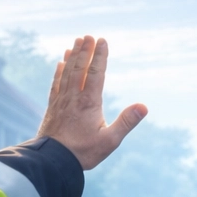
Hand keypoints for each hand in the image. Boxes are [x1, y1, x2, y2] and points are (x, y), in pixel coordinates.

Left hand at [37, 36, 146, 170]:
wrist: (53, 161)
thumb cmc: (83, 153)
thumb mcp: (110, 141)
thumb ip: (126, 122)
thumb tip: (143, 107)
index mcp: (89, 102)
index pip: (95, 73)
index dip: (100, 56)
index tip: (103, 40)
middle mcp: (74, 97)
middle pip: (79, 68)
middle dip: (85, 51)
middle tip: (88, 36)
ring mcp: (61, 102)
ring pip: (66, 73)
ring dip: (72, 57)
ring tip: (75, 43)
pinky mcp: (52, 109)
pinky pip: (56, 84)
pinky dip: (59, 72)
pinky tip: (60, 64)